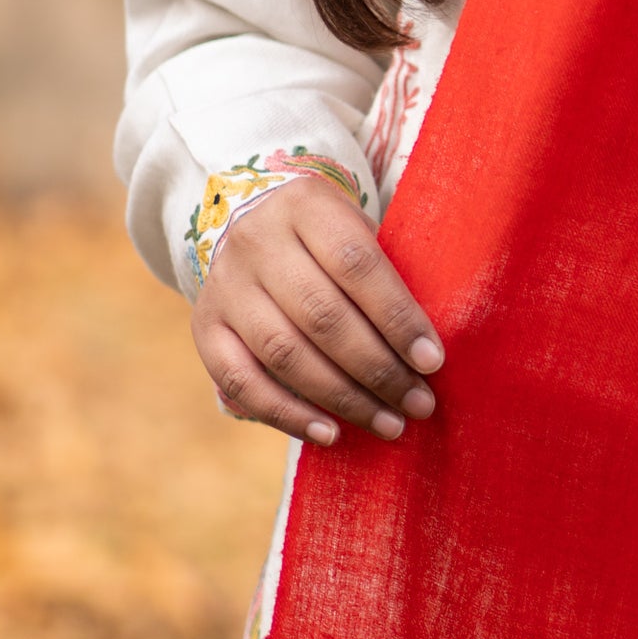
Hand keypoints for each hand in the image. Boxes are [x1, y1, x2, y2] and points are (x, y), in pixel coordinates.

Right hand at [191, 177, 443, 445]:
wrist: (254, 228)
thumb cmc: (332, 241)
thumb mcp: (360, 230)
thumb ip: (388, 277)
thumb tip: (427, 352)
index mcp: (306, 205)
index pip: (357, 264)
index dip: (398, 317)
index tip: (432, 362)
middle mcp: (257, 241)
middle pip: (322, 315)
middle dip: (377, 368)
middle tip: (418, 404)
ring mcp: (225, 286)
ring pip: (284, 353)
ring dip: (342, 398)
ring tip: (388, 424)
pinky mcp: (205, 327)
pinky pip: (242, 382)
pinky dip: (287, 414)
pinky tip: (330, 433)